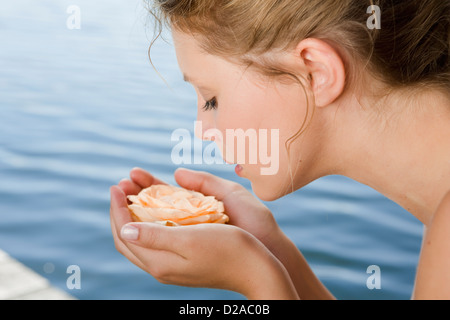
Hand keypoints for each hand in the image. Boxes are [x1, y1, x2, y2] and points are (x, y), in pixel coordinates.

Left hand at [110, 182, 297, 298]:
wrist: (255, 269)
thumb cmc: (227, 250)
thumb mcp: (189, 240)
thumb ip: (154, 236)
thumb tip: (124, 230)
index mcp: (159, 261)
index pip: (124, 233)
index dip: (116, 209)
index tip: (116, 186)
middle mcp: (161, 266)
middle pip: (128, 237)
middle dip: (121, 210)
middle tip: (121, 185)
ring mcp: (172, 265)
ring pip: (142, 238)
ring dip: (134, 214)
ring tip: (133, 191)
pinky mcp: (183, 261)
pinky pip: (156, 239)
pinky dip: (149, 221)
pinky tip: (156, 208)